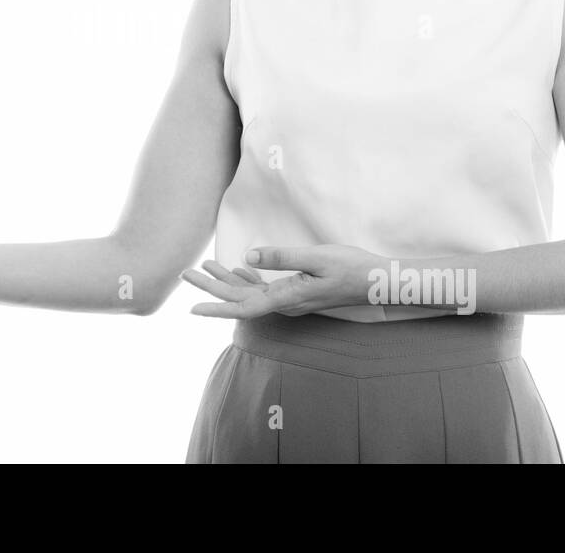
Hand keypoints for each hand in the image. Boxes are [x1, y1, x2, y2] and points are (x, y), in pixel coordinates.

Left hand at [181, 244, 385, 317]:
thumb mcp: (317, 257)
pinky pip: (265, 288)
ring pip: (250, 292)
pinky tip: (238, 270)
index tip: (192, 306)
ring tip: (205, 267)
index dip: (216, 306)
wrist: (378, 280)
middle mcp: (285, 302)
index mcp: (286, 297)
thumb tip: (246, 258)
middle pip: (240, 298)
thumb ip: (281, 257)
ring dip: (227, 281)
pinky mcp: (298, 290)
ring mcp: (291, 298)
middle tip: (186, 273)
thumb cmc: (352, 268)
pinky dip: (248, 278)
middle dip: (212, 287)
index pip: (243, 306)